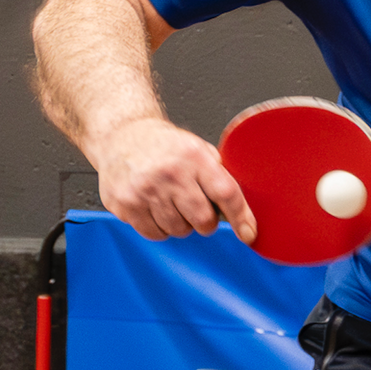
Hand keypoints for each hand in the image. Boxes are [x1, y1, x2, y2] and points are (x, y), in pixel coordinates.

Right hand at [90, 117, 255, 244]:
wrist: (122, 135)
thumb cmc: (164, 146)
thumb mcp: (197, 149)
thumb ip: (218, 175)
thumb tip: (243, 212)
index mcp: (193, 157)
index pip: (226, 193)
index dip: (241, 217)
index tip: (248, 233)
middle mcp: (170, 173)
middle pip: (203, 220)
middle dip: (205, 221)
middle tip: (196, 207)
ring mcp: (145, 190)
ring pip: (179, 231)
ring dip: (181, 223)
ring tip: (170, 201)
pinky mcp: (126, 205)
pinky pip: (155, 234)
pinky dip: (160, 228)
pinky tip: (154, 207)